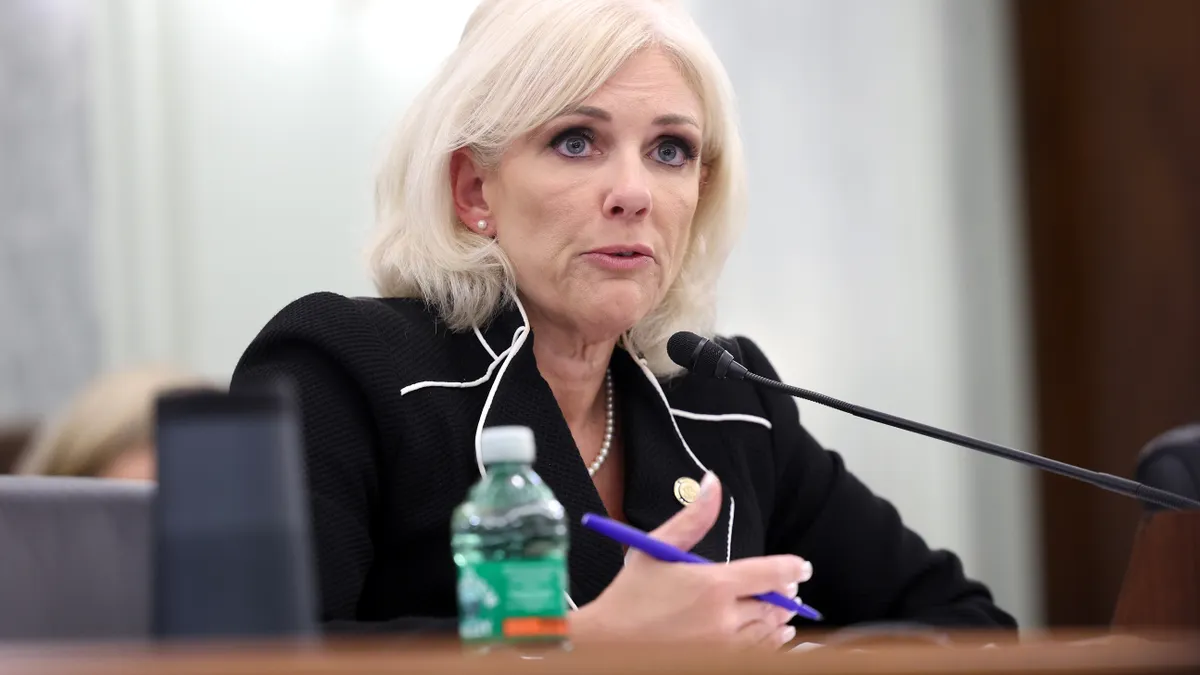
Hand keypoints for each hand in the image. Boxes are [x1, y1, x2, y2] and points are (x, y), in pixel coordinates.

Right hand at [570, 472, 812, 649]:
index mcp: (713, 586)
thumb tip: (713, 482)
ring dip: (779, 620)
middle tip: (790, 589)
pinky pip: (756, 653)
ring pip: (766, 632)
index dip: (792, 569)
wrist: (608, 643)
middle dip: (784, 595)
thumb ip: (693, 517)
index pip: (770, 574)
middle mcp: (723, 619)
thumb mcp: (657, 548)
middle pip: (772, 605)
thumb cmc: (630, 596)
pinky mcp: (717, 663)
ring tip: (785, 614)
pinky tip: (774, 637)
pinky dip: (769, 644)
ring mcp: (722, 647)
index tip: (802, 568)